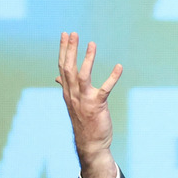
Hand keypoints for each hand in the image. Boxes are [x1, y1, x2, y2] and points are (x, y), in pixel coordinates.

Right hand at [56, 32, 122, 177]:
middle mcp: (73, 94)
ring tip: (91, 44)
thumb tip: (57, 78)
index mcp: (68, 92)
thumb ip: (66, 88)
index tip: (65, 35)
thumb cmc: (84, 122)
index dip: (63, 50)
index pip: (62, 67)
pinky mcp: (97, 106)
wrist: (90, 144)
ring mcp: (84, 100)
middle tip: (72, 33)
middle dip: (70, 50)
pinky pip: (105, 89)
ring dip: (87, 59)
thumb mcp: (73, 103)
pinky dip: (113, 77)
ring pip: (82, 76)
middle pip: (68, 68)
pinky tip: (119, 67)